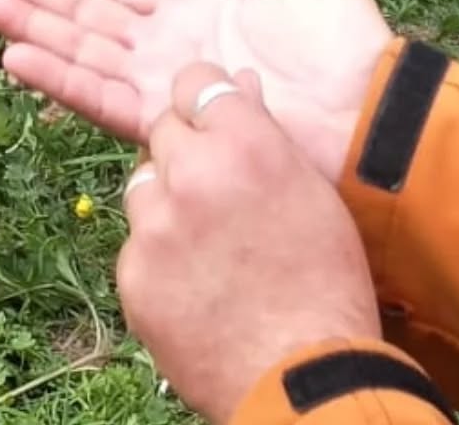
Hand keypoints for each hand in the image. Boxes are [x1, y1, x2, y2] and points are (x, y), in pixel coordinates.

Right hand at [0, 0, 393, 181]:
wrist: (369, 120)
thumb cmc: (350, 54)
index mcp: (196, 13)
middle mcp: (167, 49)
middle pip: (84, 15)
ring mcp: (162, 83)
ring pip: (80, 48)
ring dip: (28, 27)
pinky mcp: (166, 118)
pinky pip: (102, 94)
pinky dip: (59, 77)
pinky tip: (17, 59)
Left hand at [118, 62, 381, 422]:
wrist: (302, 376)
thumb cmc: (325, 280)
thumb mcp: (311, 190)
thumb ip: (266, 133)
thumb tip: (239, 87)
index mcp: (244, 143)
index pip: (196, 82)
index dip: (202, 100)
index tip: (208, 119)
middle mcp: (192, 172)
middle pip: (164, 131)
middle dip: (185, 150)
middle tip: (215, 187)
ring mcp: (155, 225)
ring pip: (144, 186)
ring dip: (167, 200)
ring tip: (208, 240)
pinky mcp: (133, 274)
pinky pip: (136, 243)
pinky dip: (157, 254)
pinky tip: (195, 281)